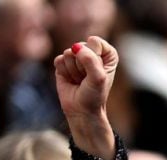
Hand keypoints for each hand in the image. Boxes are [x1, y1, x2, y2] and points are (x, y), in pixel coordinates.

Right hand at [54, 36, 117, 159]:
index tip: (97, 72)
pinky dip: (64, 72)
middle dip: (82, 65)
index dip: (94, 57)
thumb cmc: (95, 95)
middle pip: (80, 46)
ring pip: (68, 53)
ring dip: (73, 70)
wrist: (82, 111)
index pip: (94, 42)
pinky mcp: (63, 64)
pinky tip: (71, 80)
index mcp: (107, 53)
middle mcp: (92, 52)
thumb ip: (90, 60)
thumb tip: (76, 48)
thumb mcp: (98, 78)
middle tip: (86, 79)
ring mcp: (77, 57)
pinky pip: (59, 60)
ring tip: (80, 80)